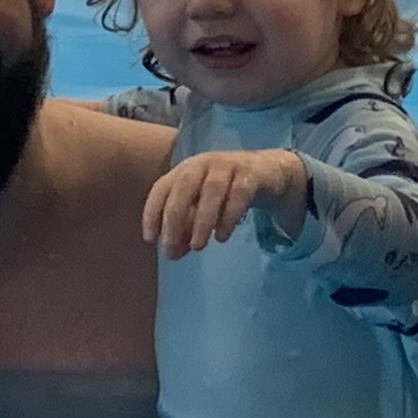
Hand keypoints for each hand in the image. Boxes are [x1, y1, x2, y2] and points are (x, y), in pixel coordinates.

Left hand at [141, 149, 307, 258]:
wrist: (267, 171)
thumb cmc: (225, 192)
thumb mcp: (202, 208)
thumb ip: (186, 229)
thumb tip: (172, 253)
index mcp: (185, 170)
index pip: (161, 188)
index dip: (152, 212)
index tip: (150, 239)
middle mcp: (203, 164)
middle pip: (183, 186)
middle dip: (175, 217)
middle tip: (172, 247)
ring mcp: (228, 166)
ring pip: (211, 190)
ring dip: (202, 220)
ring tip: (197, 247)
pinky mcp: (250, 174)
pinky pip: (238, 195)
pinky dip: (228, 217)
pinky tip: (221, 237)